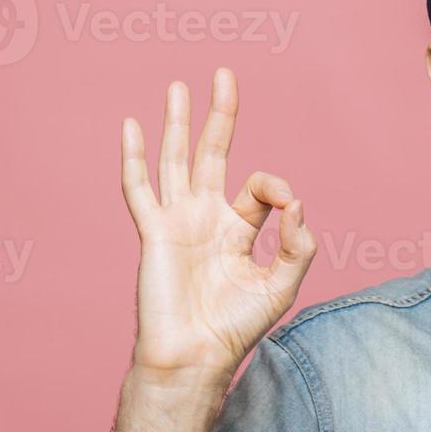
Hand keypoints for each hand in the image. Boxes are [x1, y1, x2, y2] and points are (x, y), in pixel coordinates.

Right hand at [121, 67, 316, 380]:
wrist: (195, 356)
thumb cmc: (235, 328)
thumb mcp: (283, 286)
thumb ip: (298, 245)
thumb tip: (298, 203)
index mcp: (238, 231)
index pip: (261, 188)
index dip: (278, 188)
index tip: (290, 209)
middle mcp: (206, 219)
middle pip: (212, 154)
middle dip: (219, 115)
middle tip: (224, 75)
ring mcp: (178, 222)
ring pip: (176, 160)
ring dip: (177, 122)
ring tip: (179, 86)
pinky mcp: (154, 232)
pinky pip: (139, 188)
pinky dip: (134, 157)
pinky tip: (131, 126)